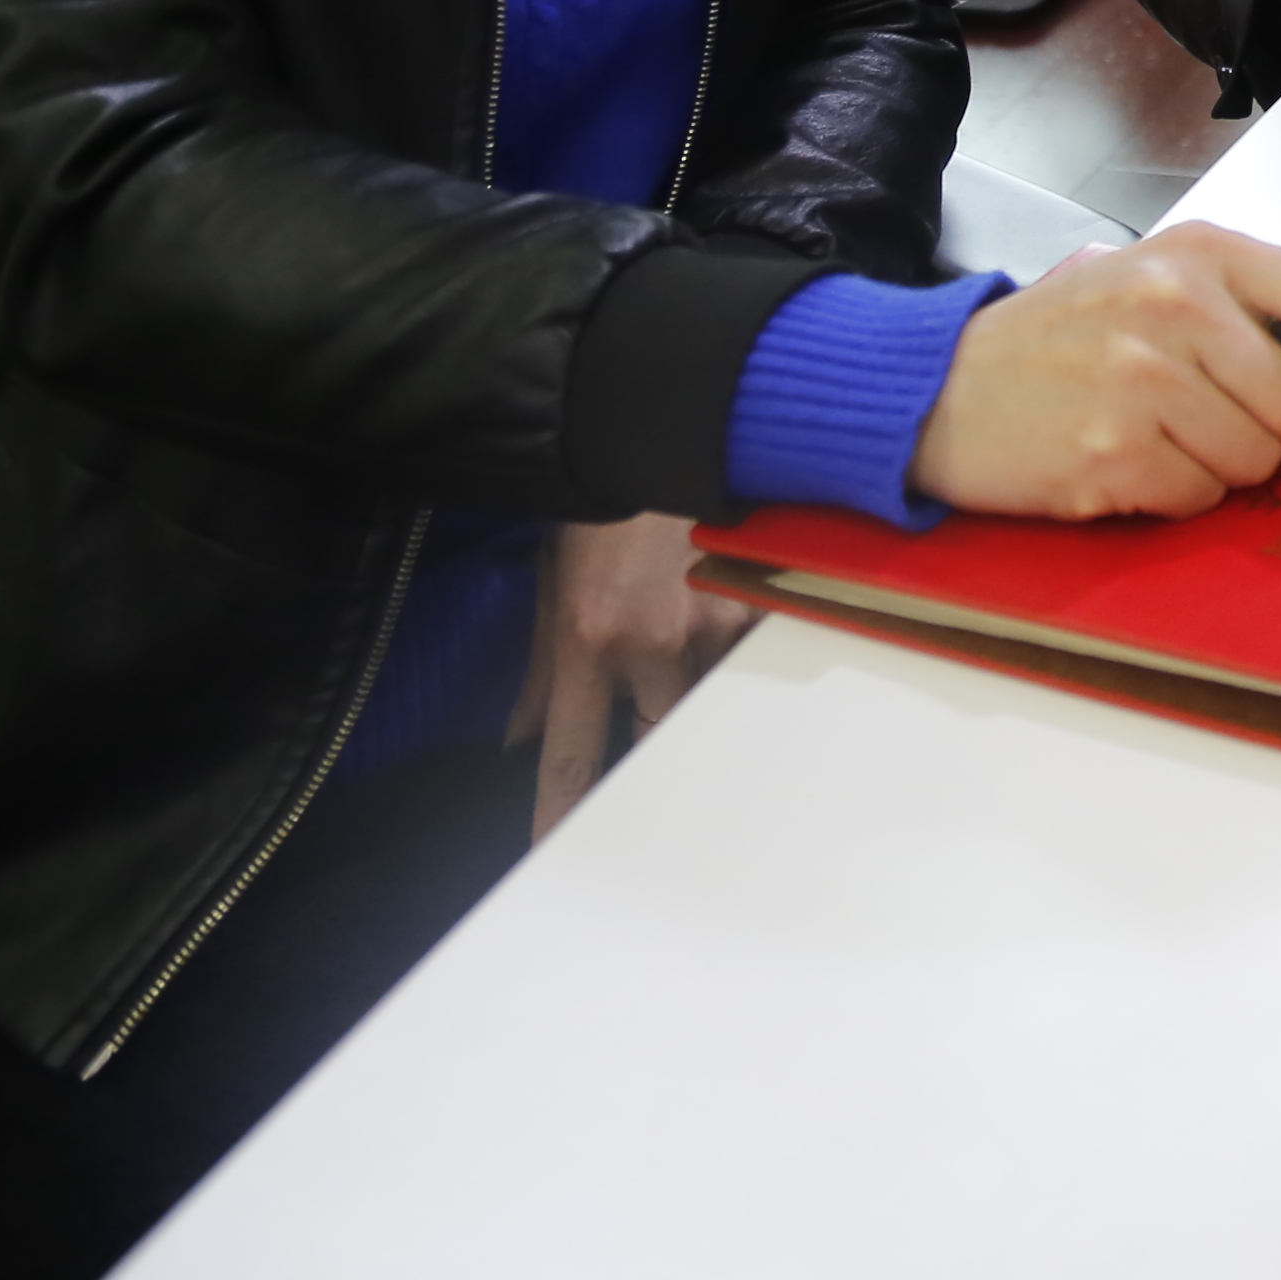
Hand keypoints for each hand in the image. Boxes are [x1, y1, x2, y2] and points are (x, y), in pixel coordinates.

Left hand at [512, 511, 754, 841]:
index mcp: (589, 639)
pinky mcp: (763, 603)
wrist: (665, 427)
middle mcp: (652, 642)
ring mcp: (714, 625)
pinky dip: (746, 670)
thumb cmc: (603, 507)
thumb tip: (517, 740)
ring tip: (702, 691)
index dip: (563, 812)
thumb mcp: (552, 581)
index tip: (557, 852)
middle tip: (654, 777)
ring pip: (712, 706)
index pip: (573, 755)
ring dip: (703, 708)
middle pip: (656, 744)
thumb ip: (541, 671)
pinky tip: (748, 657)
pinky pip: (756, 665)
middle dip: (651, 763)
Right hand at [910, 228, 1280, 519]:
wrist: (937, 384)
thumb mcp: (1156, 278)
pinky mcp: (1113, 455)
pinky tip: (1123, 459)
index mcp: (1203, 254)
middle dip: (1274, 425)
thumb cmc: (1061, 337)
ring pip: (1257, 459)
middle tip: (1210, 410)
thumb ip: (1254, 306)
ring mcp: (1143, 382)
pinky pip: (1199, 497)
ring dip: (1218, 463)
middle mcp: (1178, 307)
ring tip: (1154, 429)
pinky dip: (1173, 492)